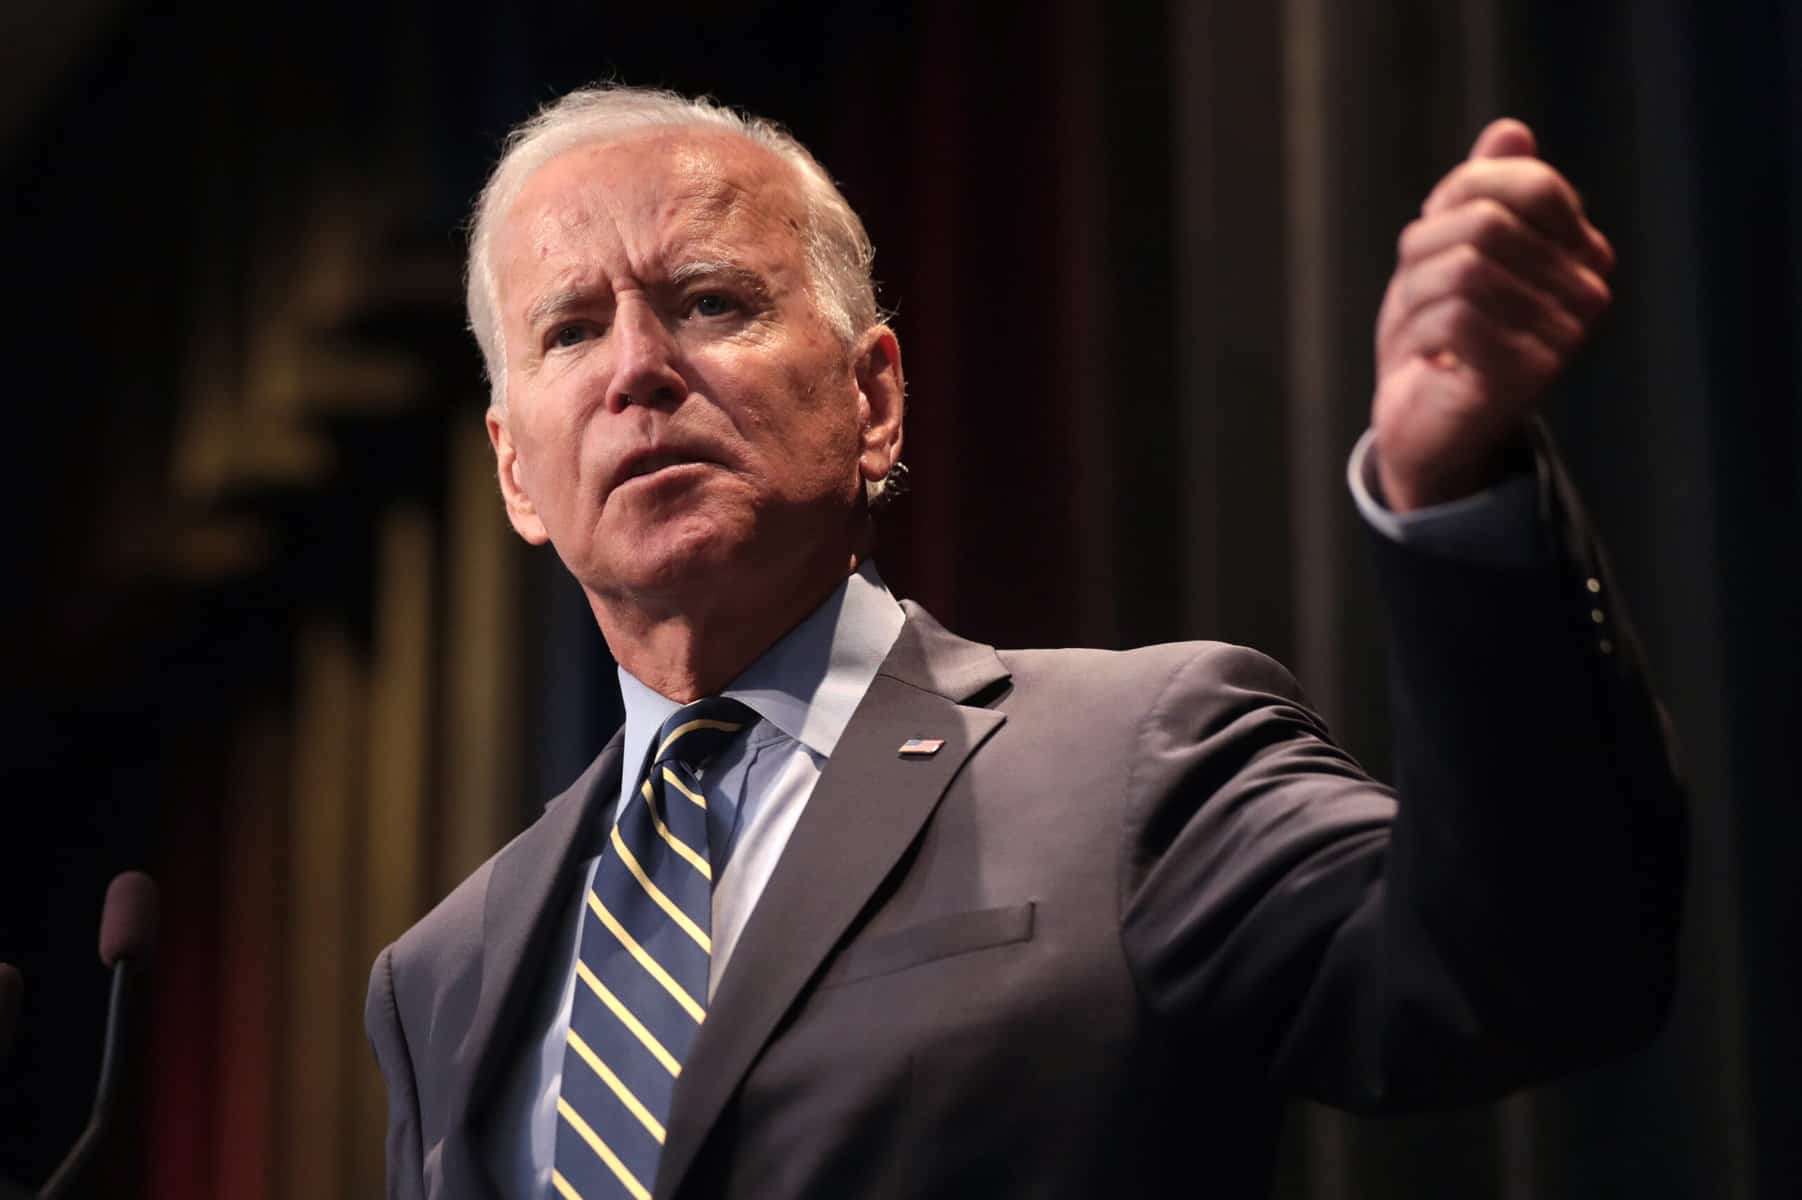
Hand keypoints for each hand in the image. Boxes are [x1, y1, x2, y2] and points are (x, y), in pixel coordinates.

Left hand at [1372, 119, 1614, 510]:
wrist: (1420, 422)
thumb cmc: (1439, 331)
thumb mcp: (1451, 248)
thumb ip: (1484, 190)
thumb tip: (1510, 131)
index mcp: (1582, 252)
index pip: (1526, 182)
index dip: (1457, 198)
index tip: (1436, 237)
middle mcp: (1589, 292)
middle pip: (1487, 223)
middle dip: (1425, 249)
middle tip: (1416, 293)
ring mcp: (1565, 336)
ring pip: (1465, 269)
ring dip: (1414, 295)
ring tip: (1420, 328)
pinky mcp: (1528, 375)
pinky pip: (1455, 318)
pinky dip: (1418, 332)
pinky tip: (1427, 357)